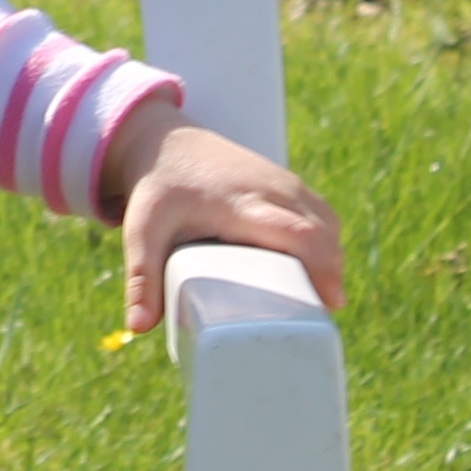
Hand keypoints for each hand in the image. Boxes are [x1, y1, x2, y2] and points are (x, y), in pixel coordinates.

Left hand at [100, 94, 344, 336]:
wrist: (166, 143)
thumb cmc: (157, 190)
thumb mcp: (142, 231)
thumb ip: (141, 278)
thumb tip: (138, 328)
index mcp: (241, 202)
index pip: (298, 232)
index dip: (322, 266)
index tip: (331, 303)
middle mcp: (272, 188)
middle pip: (322, 230)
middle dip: (332, 272)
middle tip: (322, 316)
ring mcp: (284, 182)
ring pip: (327, 221)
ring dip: (332, 258)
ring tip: (318, 299)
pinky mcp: (288, 183)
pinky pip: (322, 214)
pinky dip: (327, 242)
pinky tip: (320, 271)